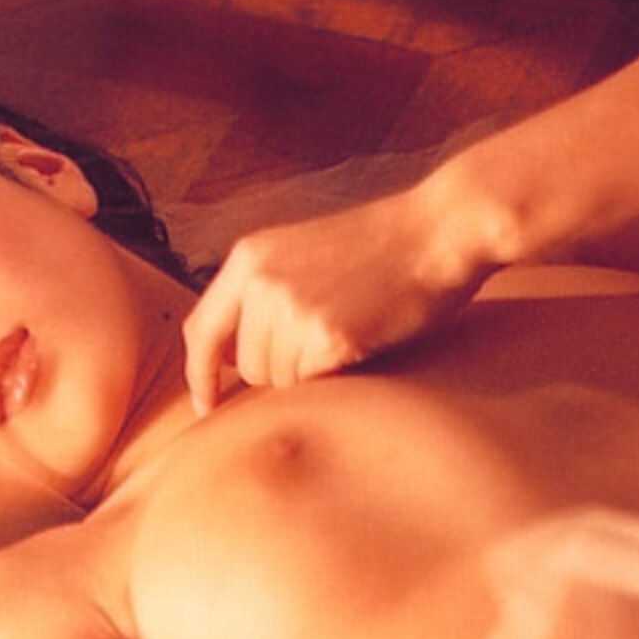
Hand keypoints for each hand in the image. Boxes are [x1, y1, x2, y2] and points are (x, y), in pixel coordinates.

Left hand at [182, 183, 488, 411]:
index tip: (206, 406)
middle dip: (279, 372)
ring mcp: (293, 307)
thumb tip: (231, 360)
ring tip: (346, 336)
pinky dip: (333, 376)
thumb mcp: (303, 255)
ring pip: (278, 379)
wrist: (437, 232)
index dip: (201, 374)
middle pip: (246, 366)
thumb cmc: (380, 251)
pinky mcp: (327, 334)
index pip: (202, 329)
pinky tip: (360, 342)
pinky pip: (310, 384)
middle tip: (325, 344)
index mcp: (249, 258)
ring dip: (309, 375)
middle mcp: (261, 281)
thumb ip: (263, 294)